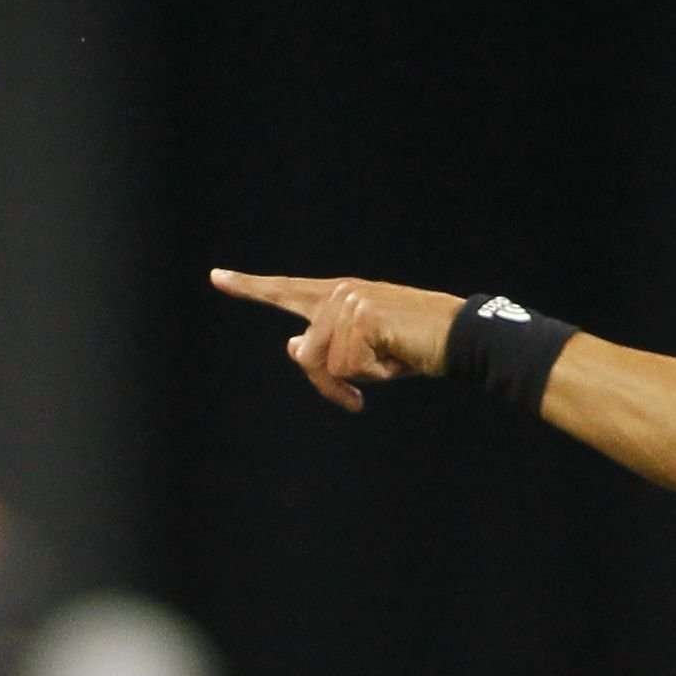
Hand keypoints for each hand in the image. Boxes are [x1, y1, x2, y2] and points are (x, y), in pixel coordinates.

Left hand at [210, 268, 463, 411]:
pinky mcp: (362, 316)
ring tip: (390, 363)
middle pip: (307, 356)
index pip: (286, 290)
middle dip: (331, 385)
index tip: (216, 277)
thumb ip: (326, 348)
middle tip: (357, 398)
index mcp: (337, 295)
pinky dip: (373, 376)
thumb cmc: (413, 347)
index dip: (249, 286)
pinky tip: (397, 358)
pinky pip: (348, 368)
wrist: (459, 336)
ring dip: (358, 380)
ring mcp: (349, 301)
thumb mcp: (365, 353)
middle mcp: (338, 292)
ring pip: (327, 365)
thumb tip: (291, 345)